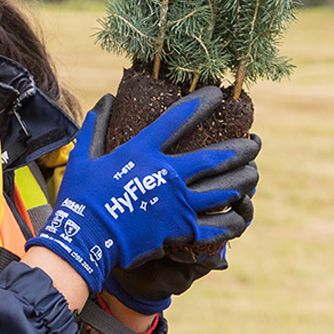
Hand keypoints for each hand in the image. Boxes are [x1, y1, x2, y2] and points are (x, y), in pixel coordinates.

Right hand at [25, 87, 258, 293]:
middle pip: (215, 157)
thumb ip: (95, 126)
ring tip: (253, 174)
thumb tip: (104, 99)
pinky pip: (217, 225)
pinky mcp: (182, 230)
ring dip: (243, 180)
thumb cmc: (79, 196)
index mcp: (143, 152)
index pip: (178, 119)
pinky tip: (240, 214)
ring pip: (224, 189)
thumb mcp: (82, 157)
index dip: (201, 103)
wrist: (84, 238)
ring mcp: (178, 203)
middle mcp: (167, 174)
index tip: (216, 95)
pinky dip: (232, 220)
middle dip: (240, 149)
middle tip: (254, 144)